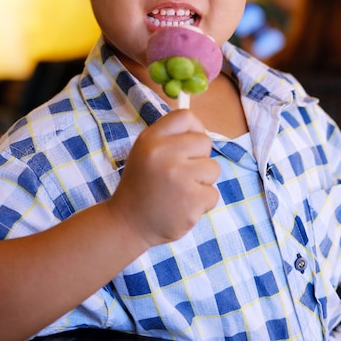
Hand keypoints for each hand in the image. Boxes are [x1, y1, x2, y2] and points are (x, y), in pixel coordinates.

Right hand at [107, 109, 219, 248]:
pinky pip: (213, 193)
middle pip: (204, 141)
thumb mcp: (145, 151)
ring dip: (202, 182)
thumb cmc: (142, 185)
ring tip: (181, 191)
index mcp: (151, 139)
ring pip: (213, 168)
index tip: (189, 145)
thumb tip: (199, 129)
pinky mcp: (191, 200)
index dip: (194, 128)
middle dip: (199, 158)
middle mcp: (163, 153)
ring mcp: (179, 177)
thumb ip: (169, 137)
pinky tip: (182, 206)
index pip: (185, 117)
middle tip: (181, 173)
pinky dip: (202, 203)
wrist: (128, 223)